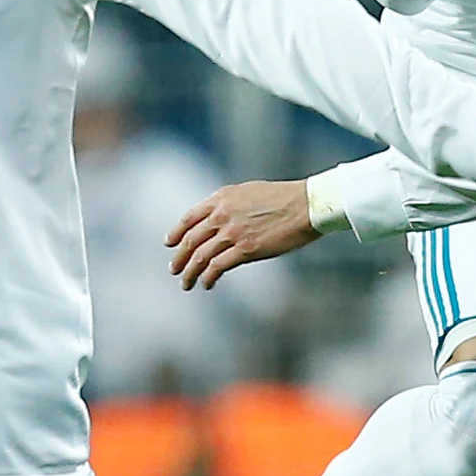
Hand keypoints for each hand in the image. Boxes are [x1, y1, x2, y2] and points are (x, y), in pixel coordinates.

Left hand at [167, 180, 316, 290]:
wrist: (306, 205)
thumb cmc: (284, 198)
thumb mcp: (248, 192)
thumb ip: (229, 203)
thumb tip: (219, 216)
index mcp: (221, 199)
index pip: (190, 218)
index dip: (176, 232)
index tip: (169, 243)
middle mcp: (222, 215)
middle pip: (191, 240)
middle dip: (179, 257)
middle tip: (174, 269)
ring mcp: (233, 233)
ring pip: (200, 257)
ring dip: (190, 272)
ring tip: (186, 283)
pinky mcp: (245, 249)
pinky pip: (218, 267)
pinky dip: (208, 277)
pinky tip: (207, 284)